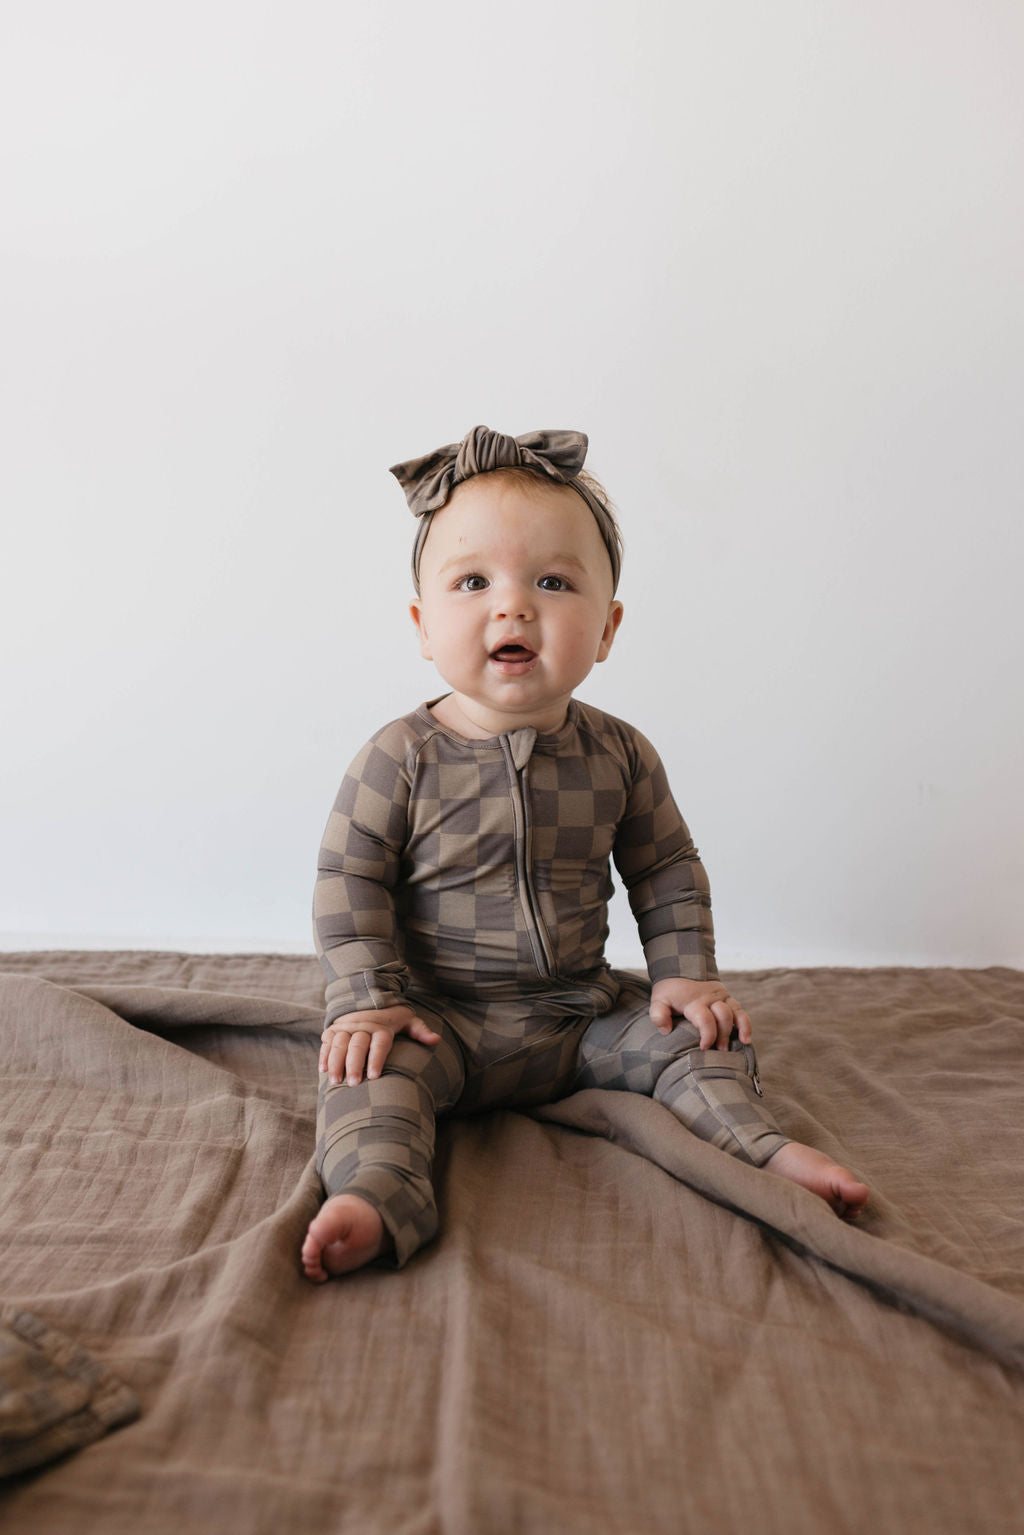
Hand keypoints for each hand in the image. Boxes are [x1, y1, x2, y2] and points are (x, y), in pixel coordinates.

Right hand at [320, 1005, 440, 1085]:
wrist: (367, 996)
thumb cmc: (391, 1016)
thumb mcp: (408, 1019)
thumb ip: (420, 1030)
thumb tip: (436, 1040)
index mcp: (381, 1026)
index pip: (379, 1043)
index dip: (376, 1059)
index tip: (374, 1076)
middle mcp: (362, 1026)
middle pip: (357, 1045)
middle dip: (354, 1065)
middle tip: (353, 1084)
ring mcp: (346, 1027)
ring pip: (339, 1044)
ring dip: (335, 1062)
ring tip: (335, 1081)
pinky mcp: (334, 1029)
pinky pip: (326, 1042)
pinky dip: (324, 1055)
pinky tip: (323, 1071)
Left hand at [649, 978, 752, 1050]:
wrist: (681, 970)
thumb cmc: (669, 992)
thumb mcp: (658, 1001)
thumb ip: (658, 1015)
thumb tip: (666, 1030)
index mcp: (694, 1001)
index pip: (705, 1019)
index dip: (707, 1035)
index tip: (704, 1047)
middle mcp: (711, 998)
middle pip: (723, 1017)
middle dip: (723, 1035)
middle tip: (719, 1051)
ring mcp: (721, 997)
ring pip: (735, 1013)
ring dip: (738, 1030)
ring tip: (736, 1046)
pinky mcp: (728, 998)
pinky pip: (741, 1011)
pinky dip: (745, 1024)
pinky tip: (746, 1038)